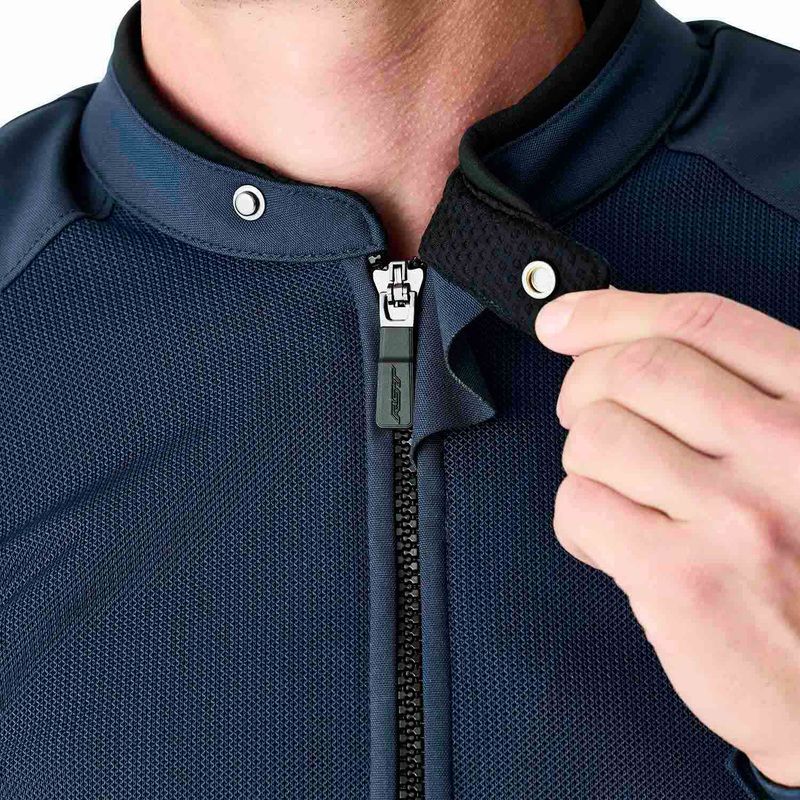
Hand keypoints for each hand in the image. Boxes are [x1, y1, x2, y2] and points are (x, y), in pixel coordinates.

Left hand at [535, 289, 799, 786]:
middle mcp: (784, 449)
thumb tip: (623, 334)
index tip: (565, 320)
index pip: (699, 323)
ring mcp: (733, 513)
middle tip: (581, 413)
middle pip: (634, 370)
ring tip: (620, 495)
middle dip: (583, 386)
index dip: (613, 312)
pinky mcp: (682, 576)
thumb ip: (742, 396)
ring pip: (596, 436)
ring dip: (586, 462)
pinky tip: (613, 541)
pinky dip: (579, 519)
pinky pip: (580, 504)